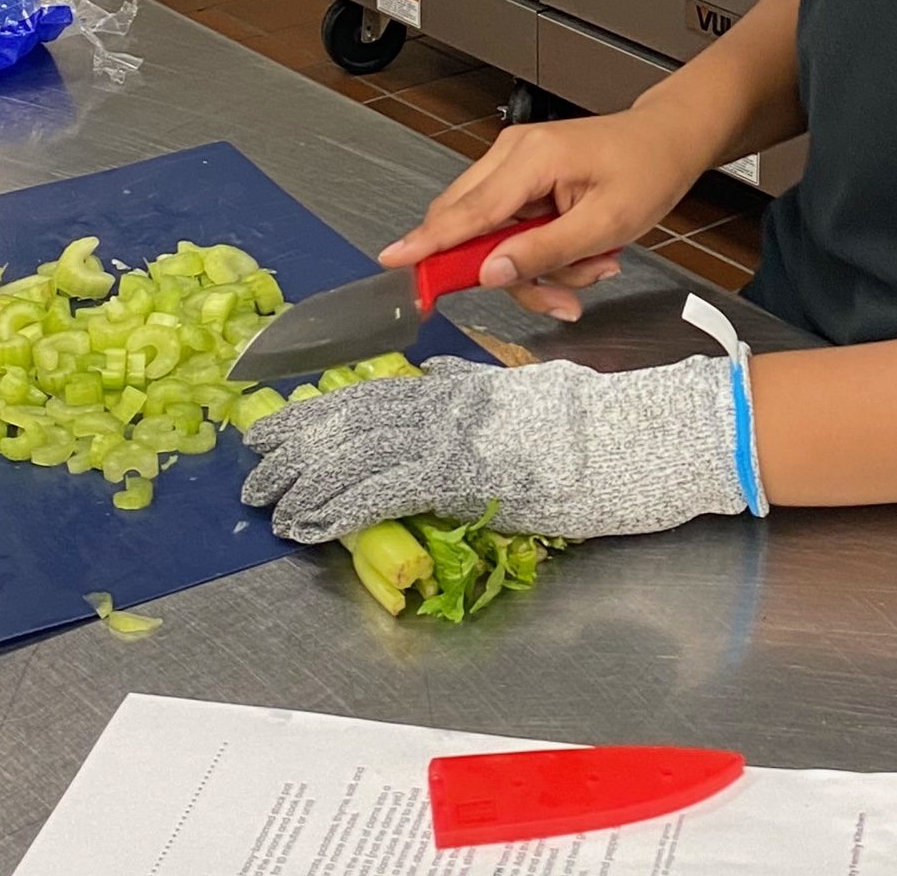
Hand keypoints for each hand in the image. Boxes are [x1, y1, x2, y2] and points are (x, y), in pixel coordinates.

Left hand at [240, 352, 761, 543]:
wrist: (642, 436)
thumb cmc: (599, 424)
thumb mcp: (532, 393)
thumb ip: (478, 386)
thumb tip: (434, 374)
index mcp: (465, 387)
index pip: (377, 394)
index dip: (323, 412)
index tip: (282, 426)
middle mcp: (451, 405)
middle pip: (355, 418)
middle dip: (299, 445)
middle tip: (254, 468)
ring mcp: (457, 438)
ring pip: (358, 451)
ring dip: (306, 479)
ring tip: (269, 501)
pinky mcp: (466, 476)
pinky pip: (385, 489)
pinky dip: (340, 506)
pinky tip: (309, 522)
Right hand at [380, 107, 706, 320]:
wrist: (669, 139)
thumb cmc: (648, 168)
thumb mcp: (607, 223)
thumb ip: (545, 251)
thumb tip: (490, 273)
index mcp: (531, 158)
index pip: (467, 212)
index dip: (428, 243)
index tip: (395, 264)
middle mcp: (513, 155)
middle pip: (471, 229)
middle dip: (511, 274)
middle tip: (559, 297)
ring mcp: (516, 164)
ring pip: (492, 237)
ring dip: (538, 268)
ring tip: (593, 267)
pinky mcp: (524, 178)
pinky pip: (511, 229)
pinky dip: (543, 252)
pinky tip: (584, 254)